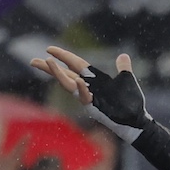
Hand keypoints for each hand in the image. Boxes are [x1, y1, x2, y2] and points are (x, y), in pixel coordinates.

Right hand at [30, 47, 152, 141]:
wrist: (137, 120)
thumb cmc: (131, 103)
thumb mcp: (127, 81)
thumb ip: (123, 68)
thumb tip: (123, 56)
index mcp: (94, 78)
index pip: (74, 63)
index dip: (63, 55)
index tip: (48, 49)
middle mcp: (88, 87)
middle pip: (64, 74)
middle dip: (49, 68)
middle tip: (32, 61)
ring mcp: (89, 97)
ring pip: (69, 83)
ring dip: (57, 73)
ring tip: (46, 61)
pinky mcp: (93, 106)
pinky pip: (85, 96)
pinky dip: (82, 89)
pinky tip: (79, 81)